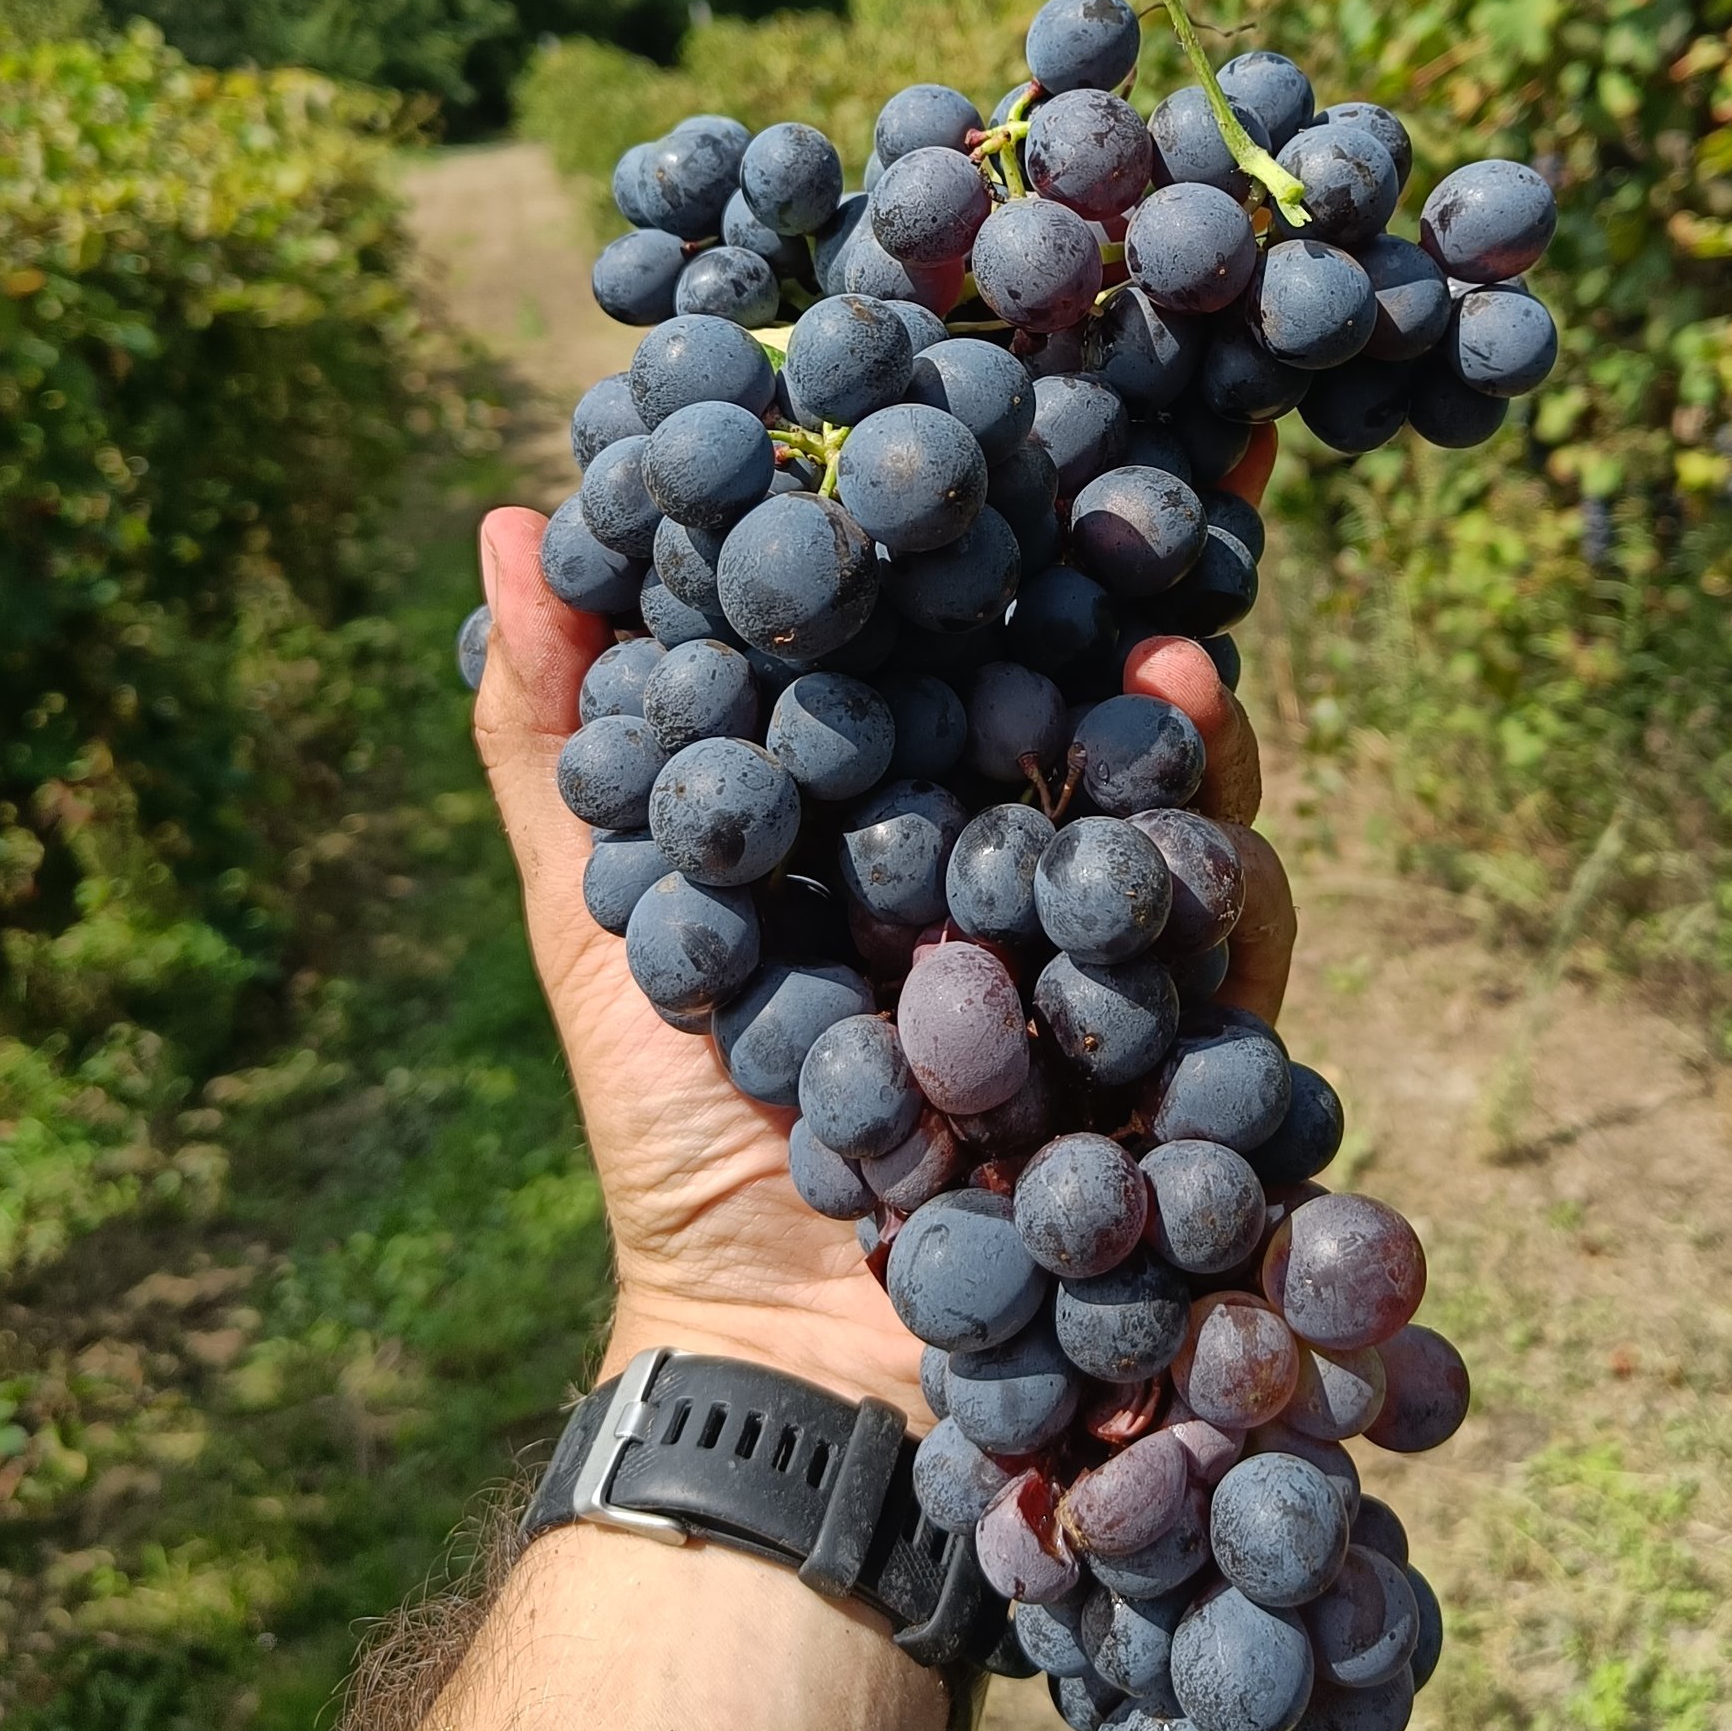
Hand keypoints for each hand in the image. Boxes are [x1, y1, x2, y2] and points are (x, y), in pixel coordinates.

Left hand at [471, 436, 1296, 1421]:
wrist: (769, 1353)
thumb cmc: (676, 1123)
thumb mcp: (598, 913)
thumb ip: (563, 734)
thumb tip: (498, 517)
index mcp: (899, 791)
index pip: (971, 616)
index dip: (1007, 504)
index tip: (1037, 377)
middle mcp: (1018, 849)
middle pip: (1107, 684)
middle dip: (1147, 576)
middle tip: (1155, 473)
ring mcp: (1112, 951)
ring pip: (1187, 802)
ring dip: (1192, 727)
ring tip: (1171, 660)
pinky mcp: (1185, 1058)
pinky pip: (1233, 963)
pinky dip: (1228, 894)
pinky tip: (1207, 847)